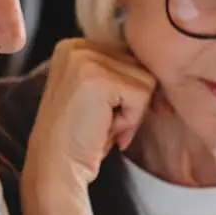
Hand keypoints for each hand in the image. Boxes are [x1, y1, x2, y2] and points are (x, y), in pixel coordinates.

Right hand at [27, 39, 157, 192]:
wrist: (56, 168)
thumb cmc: (79, 138)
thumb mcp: (96, 95)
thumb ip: (117, 73)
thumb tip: (159, 66)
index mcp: (73, 46)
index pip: (128, 55)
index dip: (129, 89)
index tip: (111, 114)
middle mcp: (76, 46)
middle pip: (138, 65)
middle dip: (132, 101)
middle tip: (106, 124)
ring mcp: (85, 60)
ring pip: (145, 79)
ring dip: (133, 112)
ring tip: (105, 127)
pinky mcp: (98, 79)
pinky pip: (143, 94)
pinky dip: (132, 120)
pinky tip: (108, 131)